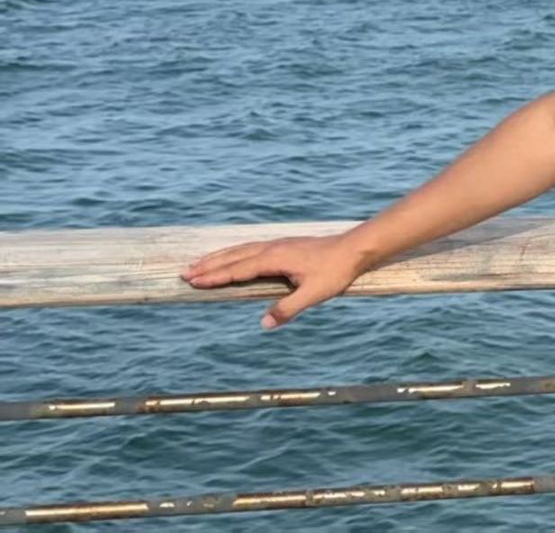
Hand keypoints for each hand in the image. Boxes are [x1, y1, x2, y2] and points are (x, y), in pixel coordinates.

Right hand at [181, 234, 376, 329]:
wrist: (355, 248)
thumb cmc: (336, 271)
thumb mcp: (313, 294)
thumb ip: (288, 309)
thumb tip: (263, 324)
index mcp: (274, 258)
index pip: (238, 270)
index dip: (215, 276)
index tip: (193, 281)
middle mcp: (272, 248)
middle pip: (233, 257)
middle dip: (209, 265)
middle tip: (184, 273)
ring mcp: (277, 244)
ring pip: (240, 250)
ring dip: (219, 257)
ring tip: (199, 263)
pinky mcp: (284, 245)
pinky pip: (250, 248)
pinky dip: (234, 253)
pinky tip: (232, 257)